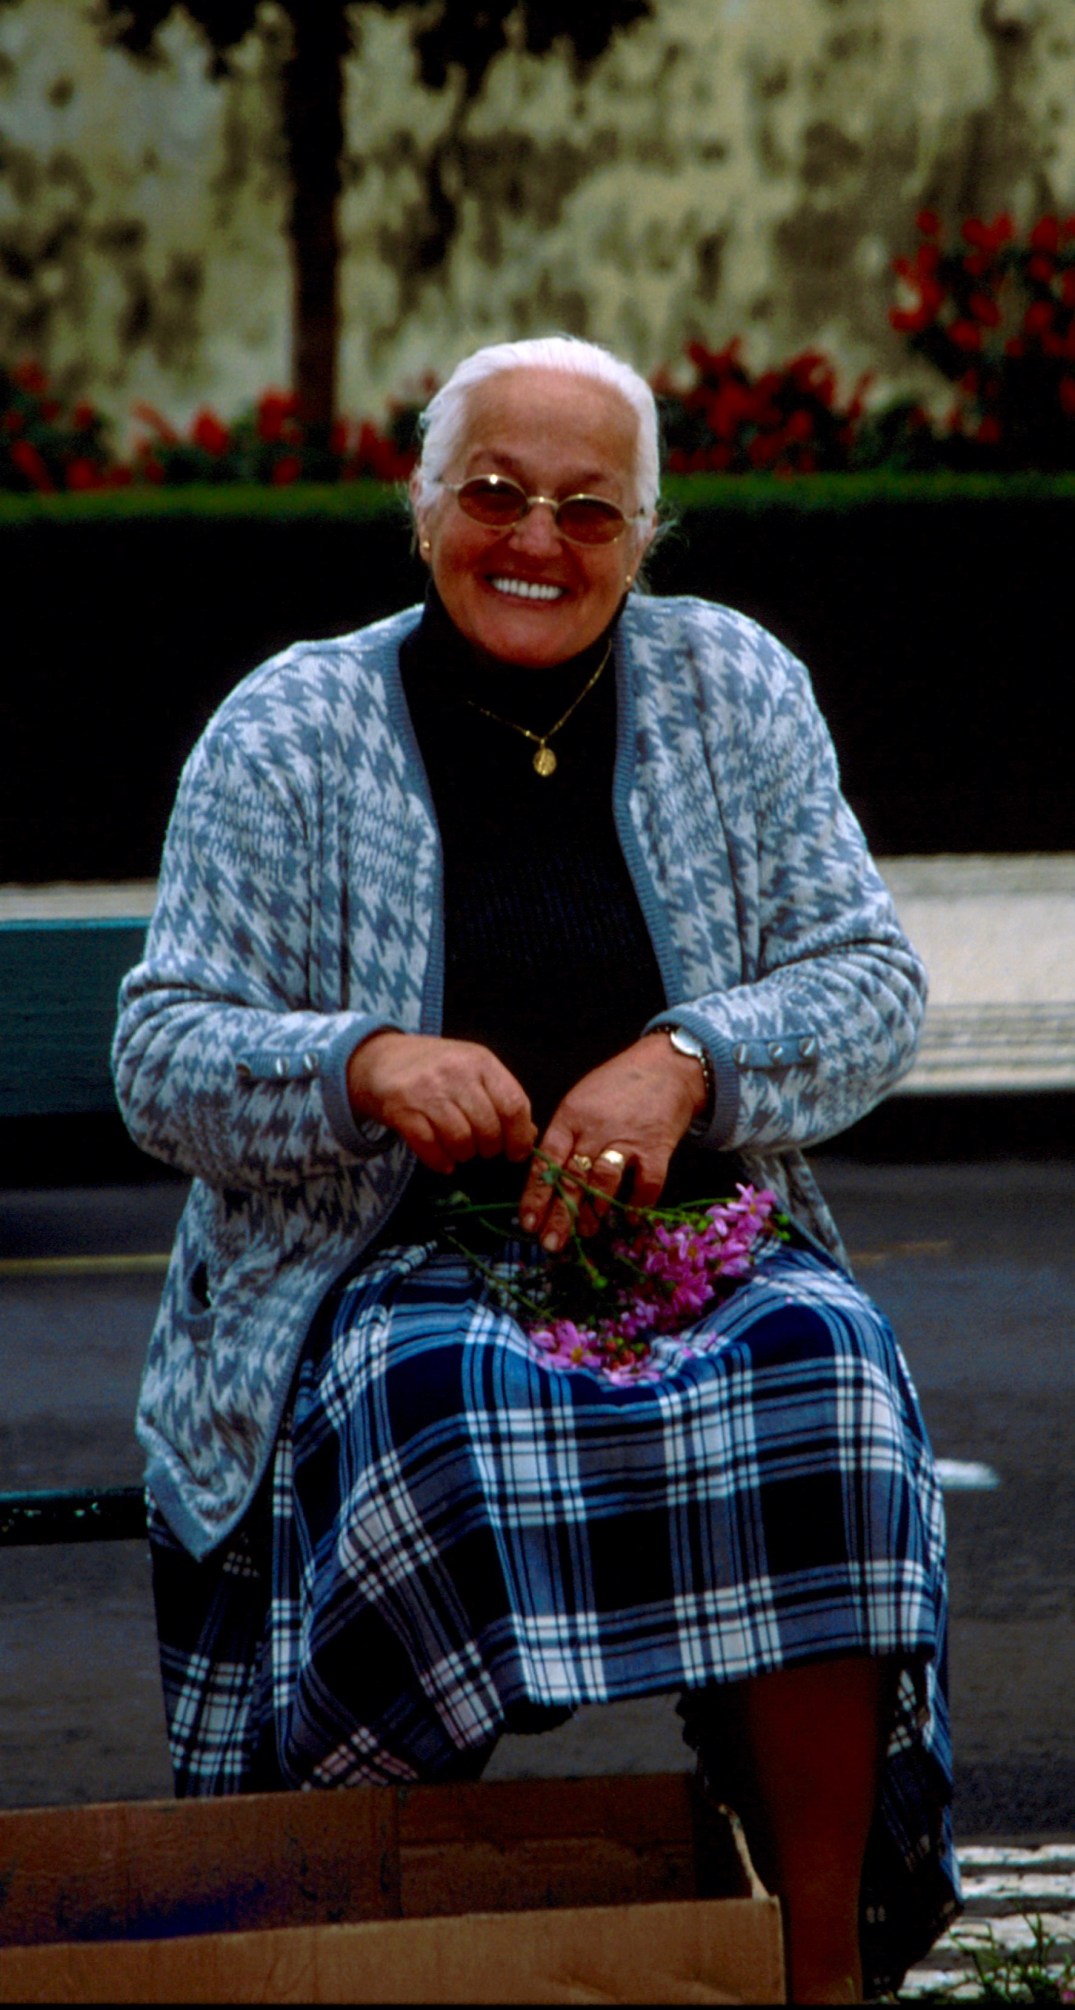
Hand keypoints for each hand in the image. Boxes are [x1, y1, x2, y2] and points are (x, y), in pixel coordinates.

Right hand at [346, 1031, 535, 1174]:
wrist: (381, 1059)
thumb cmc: (436, 1068)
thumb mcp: (473, 1071)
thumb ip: (501, 1098)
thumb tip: (528, 1135)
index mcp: (480, 1061)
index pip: (514, 1105)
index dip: (519, 1136)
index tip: (516, 1152)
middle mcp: (455, 1072)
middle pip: (488, 1128)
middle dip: (489, 1149)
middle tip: (482, 1149)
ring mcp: (426, 1090)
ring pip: (460, 1140)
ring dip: (464, 1155)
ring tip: (460, 1151)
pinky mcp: (401, 1109)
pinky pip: (430, 1148)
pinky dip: (440, 1162)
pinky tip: (443, 1161)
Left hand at [518, 1035, 707, 1250]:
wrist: (666, 1066)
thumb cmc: (618, 1084)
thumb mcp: (581, 1100)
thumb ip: (565, 1135)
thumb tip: (548, 1178)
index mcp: (571, 1117)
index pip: (547, 1161)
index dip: (536, 1194)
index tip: (528, 1222)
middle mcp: (595, 1130)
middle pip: (572, 1178)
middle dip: (560, 1215)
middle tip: (550, 1244)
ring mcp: (627, 1139)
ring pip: (603, 1182)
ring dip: (593, 1212)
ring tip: (585, 1232)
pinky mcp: (657, 1147)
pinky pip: (647, 1183)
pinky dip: (638, 1204)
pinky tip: (630, 1218)